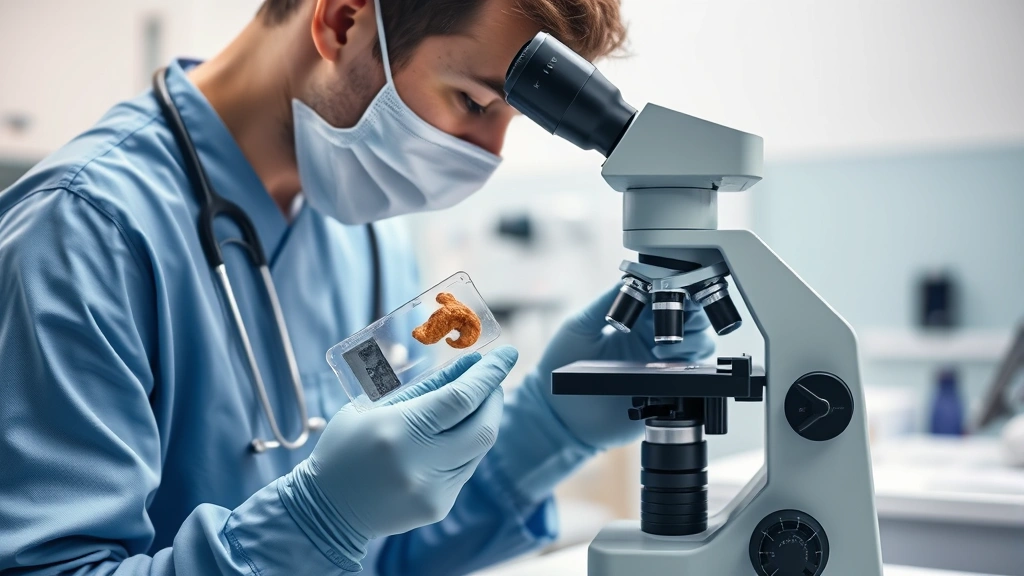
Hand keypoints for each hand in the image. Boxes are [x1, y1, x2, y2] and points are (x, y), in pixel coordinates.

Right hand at [294, 346, 517, 545]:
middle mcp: (420, 463)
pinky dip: (465, 447)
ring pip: (478, 449)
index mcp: (398, 431)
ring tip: (472, 405)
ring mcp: (432, 490)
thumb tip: (470, 364)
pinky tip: (451, 438)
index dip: (489, 374)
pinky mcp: (438, 507)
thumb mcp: (376, 406)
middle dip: (493, 398)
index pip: (461, 399)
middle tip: (491, 381)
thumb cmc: (345, 448)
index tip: (508, 354)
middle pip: (482, 427)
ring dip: (482, 422)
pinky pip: (466, 469)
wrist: (325, 511)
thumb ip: (426, 387)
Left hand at [526, 286, 712, 449]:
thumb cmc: (562, 364)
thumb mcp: (580, 325)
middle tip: (677, 321)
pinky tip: (665, 366)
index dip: (677, 292)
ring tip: (663, 350)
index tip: (673, 291)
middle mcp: (652, 341)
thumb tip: (631, 278)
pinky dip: (689, 368)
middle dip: (693, 315)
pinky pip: (691, 378)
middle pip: (693, 321)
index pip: (668, 299)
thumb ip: (606, 302)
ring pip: (699, 347)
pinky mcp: (663, 391)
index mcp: (636, 321)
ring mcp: (660, 367)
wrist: (557, 409)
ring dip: (692, 341)